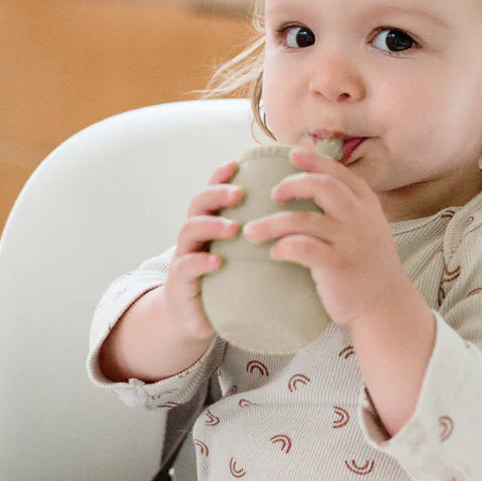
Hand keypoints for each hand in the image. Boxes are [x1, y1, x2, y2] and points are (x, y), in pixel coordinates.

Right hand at [163, 159, 243, 340]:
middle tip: (239, 193)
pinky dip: (200, 261)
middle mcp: (195, 235)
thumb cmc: (227, 280)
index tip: (236, 163)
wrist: (195, 317)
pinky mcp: (180, 282)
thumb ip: (259, 233)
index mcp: (211, 223)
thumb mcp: (243, 254)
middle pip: (199, 204)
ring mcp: (184, 256)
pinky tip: (216, 261)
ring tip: (234, 228)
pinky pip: (186, 266)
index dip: (220, 176)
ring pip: (189, 230)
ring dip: (212, 225)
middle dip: (217, 194)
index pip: (213, 192)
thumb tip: (301, 214)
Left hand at [242, 148, 410, 327]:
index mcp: (367, 204)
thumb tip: (316, 184)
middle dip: (293, 184)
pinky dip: (283, 247)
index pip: (339, 173)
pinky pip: (302, 248)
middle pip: (322, 186)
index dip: (315, 161)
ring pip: (303, 220)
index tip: (292, 154)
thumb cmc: (368, 265)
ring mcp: (350, 240)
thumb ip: (349, 207)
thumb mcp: (368, 227)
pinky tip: (274, 252)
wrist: (386, 304)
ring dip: (272, 223)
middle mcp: (360, 217)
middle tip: (273, 193)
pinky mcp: (338, 264)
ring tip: (250, 231)